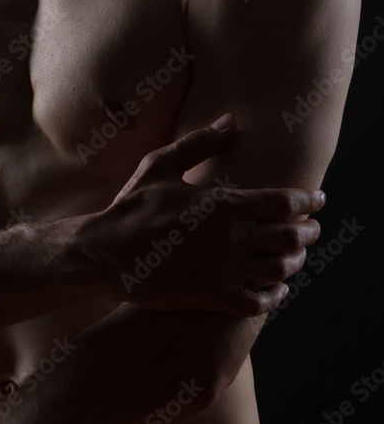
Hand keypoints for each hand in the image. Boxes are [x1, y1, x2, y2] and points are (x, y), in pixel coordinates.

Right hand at [77, 113, 323, 315]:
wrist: (105, 252)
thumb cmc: (132, 205)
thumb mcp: (161, 164)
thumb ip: (200, 142)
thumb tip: (230, 121)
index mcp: (219, 203)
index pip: (282, 203)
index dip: (308, 201)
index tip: (317, 199)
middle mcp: (227, 238)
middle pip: (289, 237)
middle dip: (308, 232)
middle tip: (312, 228)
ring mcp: (220, 270)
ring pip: (279, 270)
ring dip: (295, 262)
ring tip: (296, 255)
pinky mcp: (209, 297)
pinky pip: (256, 303)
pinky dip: (274, 296)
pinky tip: (275, 288)